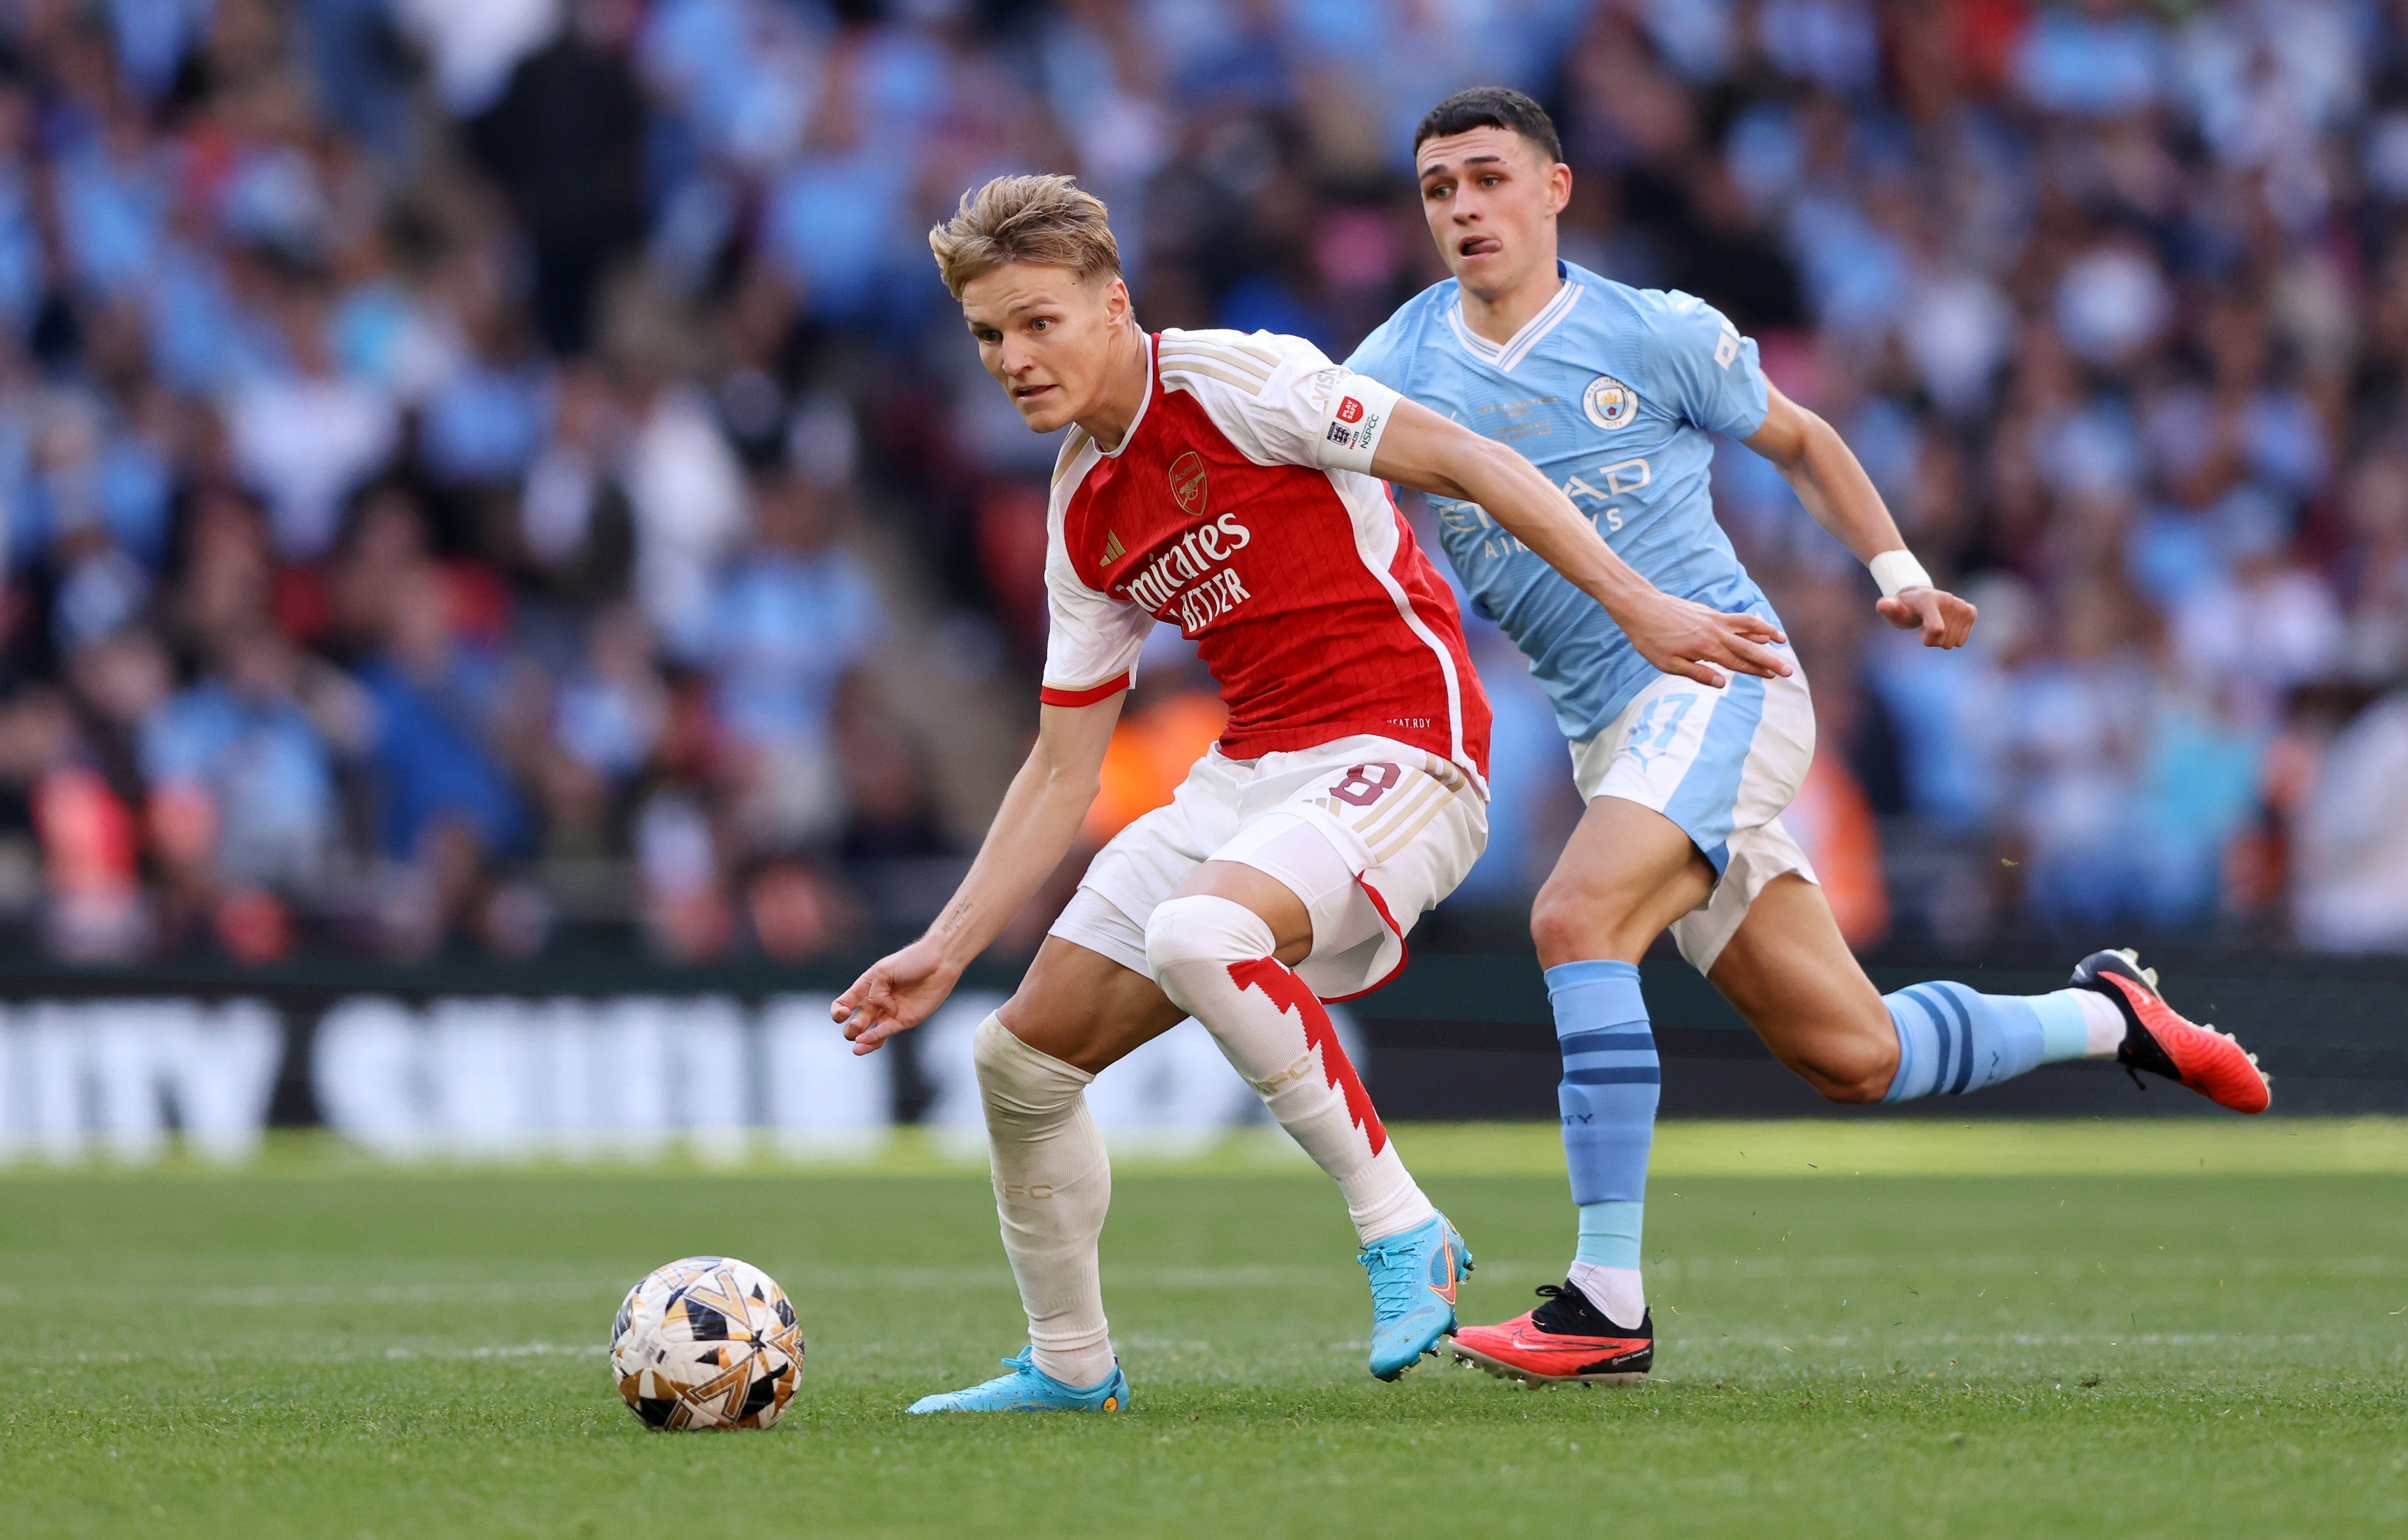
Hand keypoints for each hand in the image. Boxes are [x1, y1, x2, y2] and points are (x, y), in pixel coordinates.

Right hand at [832, 937, 963, 1054]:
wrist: (939, 962)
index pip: (844, 1004)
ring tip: (857, 1045)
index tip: (844, 1013)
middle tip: (858, 1025)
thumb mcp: (884, 970)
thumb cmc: (912, 961)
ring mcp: (889, 1013)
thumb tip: (881, 1009)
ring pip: (869, 1033)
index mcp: (866, 987)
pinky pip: (885, 1032)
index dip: (838, 1012)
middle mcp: (875, 1002)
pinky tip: (864, 1042)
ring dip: (861, 1040)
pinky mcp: (904, 1020)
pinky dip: (874, 1038)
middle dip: (852, 1029)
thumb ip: (875, 991)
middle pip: (855, 1023)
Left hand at [1620, 591, 1791, 687]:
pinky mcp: (1709, 612)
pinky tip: (1759, 628)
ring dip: (1767, 633)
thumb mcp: (1668, 664)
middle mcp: (1715, 632)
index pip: (1737, 663)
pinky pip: (1736, 618)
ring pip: (1747, 626)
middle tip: (1789, 670)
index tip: (1774, 676)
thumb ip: (1698, 673)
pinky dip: (1752, 623)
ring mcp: (1714, 619)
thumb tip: (1723, 684)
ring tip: (1782, 640)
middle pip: (1749, 648)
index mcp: (1706, 648)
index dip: (1757, 671)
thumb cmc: (1650, 639)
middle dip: (1770, 659)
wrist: (1640, 607)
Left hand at [1875, 587, 1976, 648]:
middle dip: (1932, 640)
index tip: (1919, 632)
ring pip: (1953, 643)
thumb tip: (1883, 605)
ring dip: (1942, 639)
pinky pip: (1962, 640)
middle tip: (1925, 626)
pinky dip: (1953, 638)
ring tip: (1934, 625)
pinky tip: (1945, 626)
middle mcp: (1948, 600)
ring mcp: (1961, 605)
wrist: (1919, 598)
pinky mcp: (1970, 611)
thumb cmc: (1903, 608)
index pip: (1937, 630)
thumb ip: (1886, 607)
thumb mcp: (1892, 609)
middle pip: (1944, 641)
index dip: (1927, 639)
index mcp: (1929, 599)